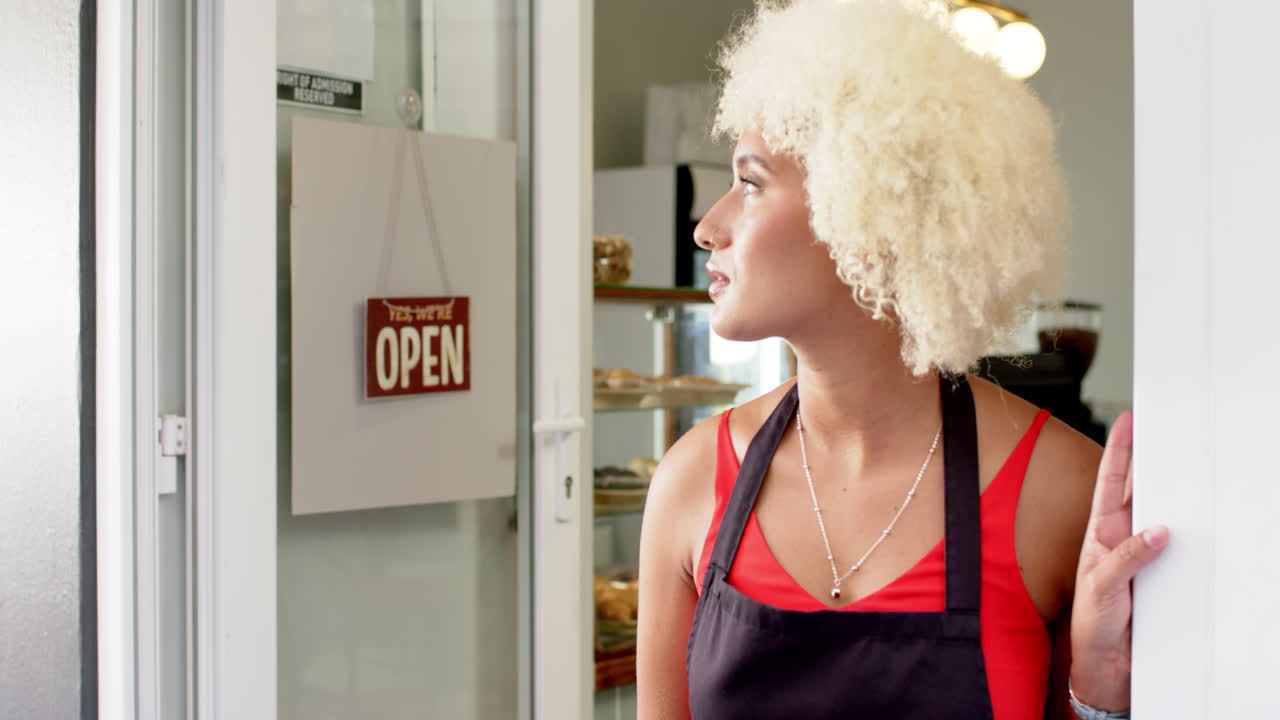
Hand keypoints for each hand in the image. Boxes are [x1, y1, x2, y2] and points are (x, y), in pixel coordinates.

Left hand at [1069, 412, 1168, 711]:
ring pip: (1165, 516)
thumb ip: (1127, 560)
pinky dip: (1192, 535)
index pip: (1111, 483)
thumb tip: (1157, 532)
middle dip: (1154, 461)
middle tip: (1168, 431)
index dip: (1119, 451)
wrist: (1106, 662)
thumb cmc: (1093, 622)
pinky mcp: (1162, 575)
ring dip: (1177, 496)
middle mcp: (1124, 539)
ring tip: (1191, 469)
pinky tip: (1205, 527)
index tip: (1127, 420)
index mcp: (1102, 533)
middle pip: (1142, 491)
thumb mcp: (1102, 588)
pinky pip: (1181, 549)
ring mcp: (1144, 556)